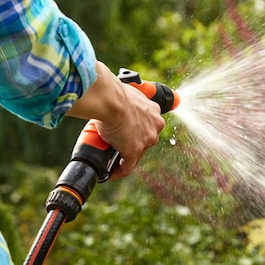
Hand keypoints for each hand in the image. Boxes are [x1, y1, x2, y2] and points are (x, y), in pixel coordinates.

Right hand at [66, 61, 165, 178]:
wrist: (110, 99)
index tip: (126, 132)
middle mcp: (155, 126)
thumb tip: (109, 93)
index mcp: (154, 111)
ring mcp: (146, 140)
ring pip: (136, 155)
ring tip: (111, 159)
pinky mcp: (134, 151)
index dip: (136, 131)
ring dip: (124, 158)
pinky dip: (118, 171)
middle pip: (144, 142)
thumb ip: (124, 98)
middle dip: (130, 144)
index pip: (147, 126)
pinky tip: (110, 173)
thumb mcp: (125, 92)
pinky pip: (127, 167)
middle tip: (115, 145)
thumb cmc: (113, 92)